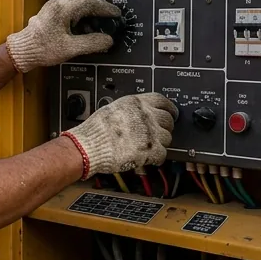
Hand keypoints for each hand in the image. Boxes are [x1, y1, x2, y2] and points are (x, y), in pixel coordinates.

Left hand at [5, 0, 120, 72]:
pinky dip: (82, 11)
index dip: (106, 8)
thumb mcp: (70, 48)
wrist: (23, 51)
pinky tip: (84, 25)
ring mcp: (53, 6)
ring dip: (90, 6)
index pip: (90, 2)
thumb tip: (107, 40)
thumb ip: (91, 43)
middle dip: (100, 3)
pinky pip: (71, 5)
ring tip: (97, 21)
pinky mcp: (51, 12)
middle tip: (109, 13)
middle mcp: (58, 4)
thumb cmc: (41, 49)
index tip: (115, 14)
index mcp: (62, 10)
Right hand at [61, 93, 176, 178]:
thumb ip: (130, 110)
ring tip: (150, 147)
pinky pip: (163, 154)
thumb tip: (138, 114)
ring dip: (161, 143)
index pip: (162, 100)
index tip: (171, 112)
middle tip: (160, 133)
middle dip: (165, 127)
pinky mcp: (149, 150)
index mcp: (135, 103)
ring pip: (168, 138)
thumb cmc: (95, 130)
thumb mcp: (113, 109)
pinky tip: (151, 158)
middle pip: (168, 119)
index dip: (169, 108)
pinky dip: (158, 158)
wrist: (89, 146)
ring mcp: (149, 132)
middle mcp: (145, 115)